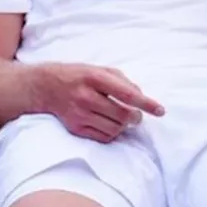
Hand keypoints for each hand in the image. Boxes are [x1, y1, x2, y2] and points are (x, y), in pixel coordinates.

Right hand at [34, 63, 164, 142]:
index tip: (160, 110)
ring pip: (115, 129)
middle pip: (123, 115)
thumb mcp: (99, 69)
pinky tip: (107, 123)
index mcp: (94, 77)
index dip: (147, 103)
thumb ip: (122, 81)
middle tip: (136, 116)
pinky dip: (111, 133)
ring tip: (119, 118)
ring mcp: (79, 114)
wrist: (46, 87)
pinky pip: (103, 137)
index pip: (127, 94)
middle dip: (135, 117)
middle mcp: (86, 96)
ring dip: (123, 125)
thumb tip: (141, 97)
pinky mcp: (76, 128)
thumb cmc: (78, 76)